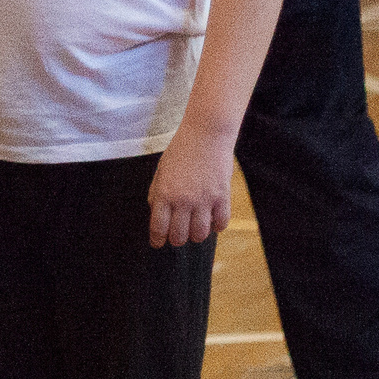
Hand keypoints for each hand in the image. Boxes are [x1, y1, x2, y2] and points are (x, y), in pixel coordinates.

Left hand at [147, 127, 233, 246]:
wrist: (206, 134)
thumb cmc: (181, 151)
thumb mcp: (161, 171)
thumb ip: (157, 193)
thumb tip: (156, 214)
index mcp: (164, 194)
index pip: (158, 227)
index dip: (157, 240)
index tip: (158, 244)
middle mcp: (183, 200)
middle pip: (179, 236)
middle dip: (177, 240)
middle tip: (178, 235)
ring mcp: (204, 200)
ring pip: (200, 234)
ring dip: (196, 235)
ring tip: (196, 228)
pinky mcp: (222, 196)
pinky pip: (221, 223)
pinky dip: (217, 226)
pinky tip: (213, 221)